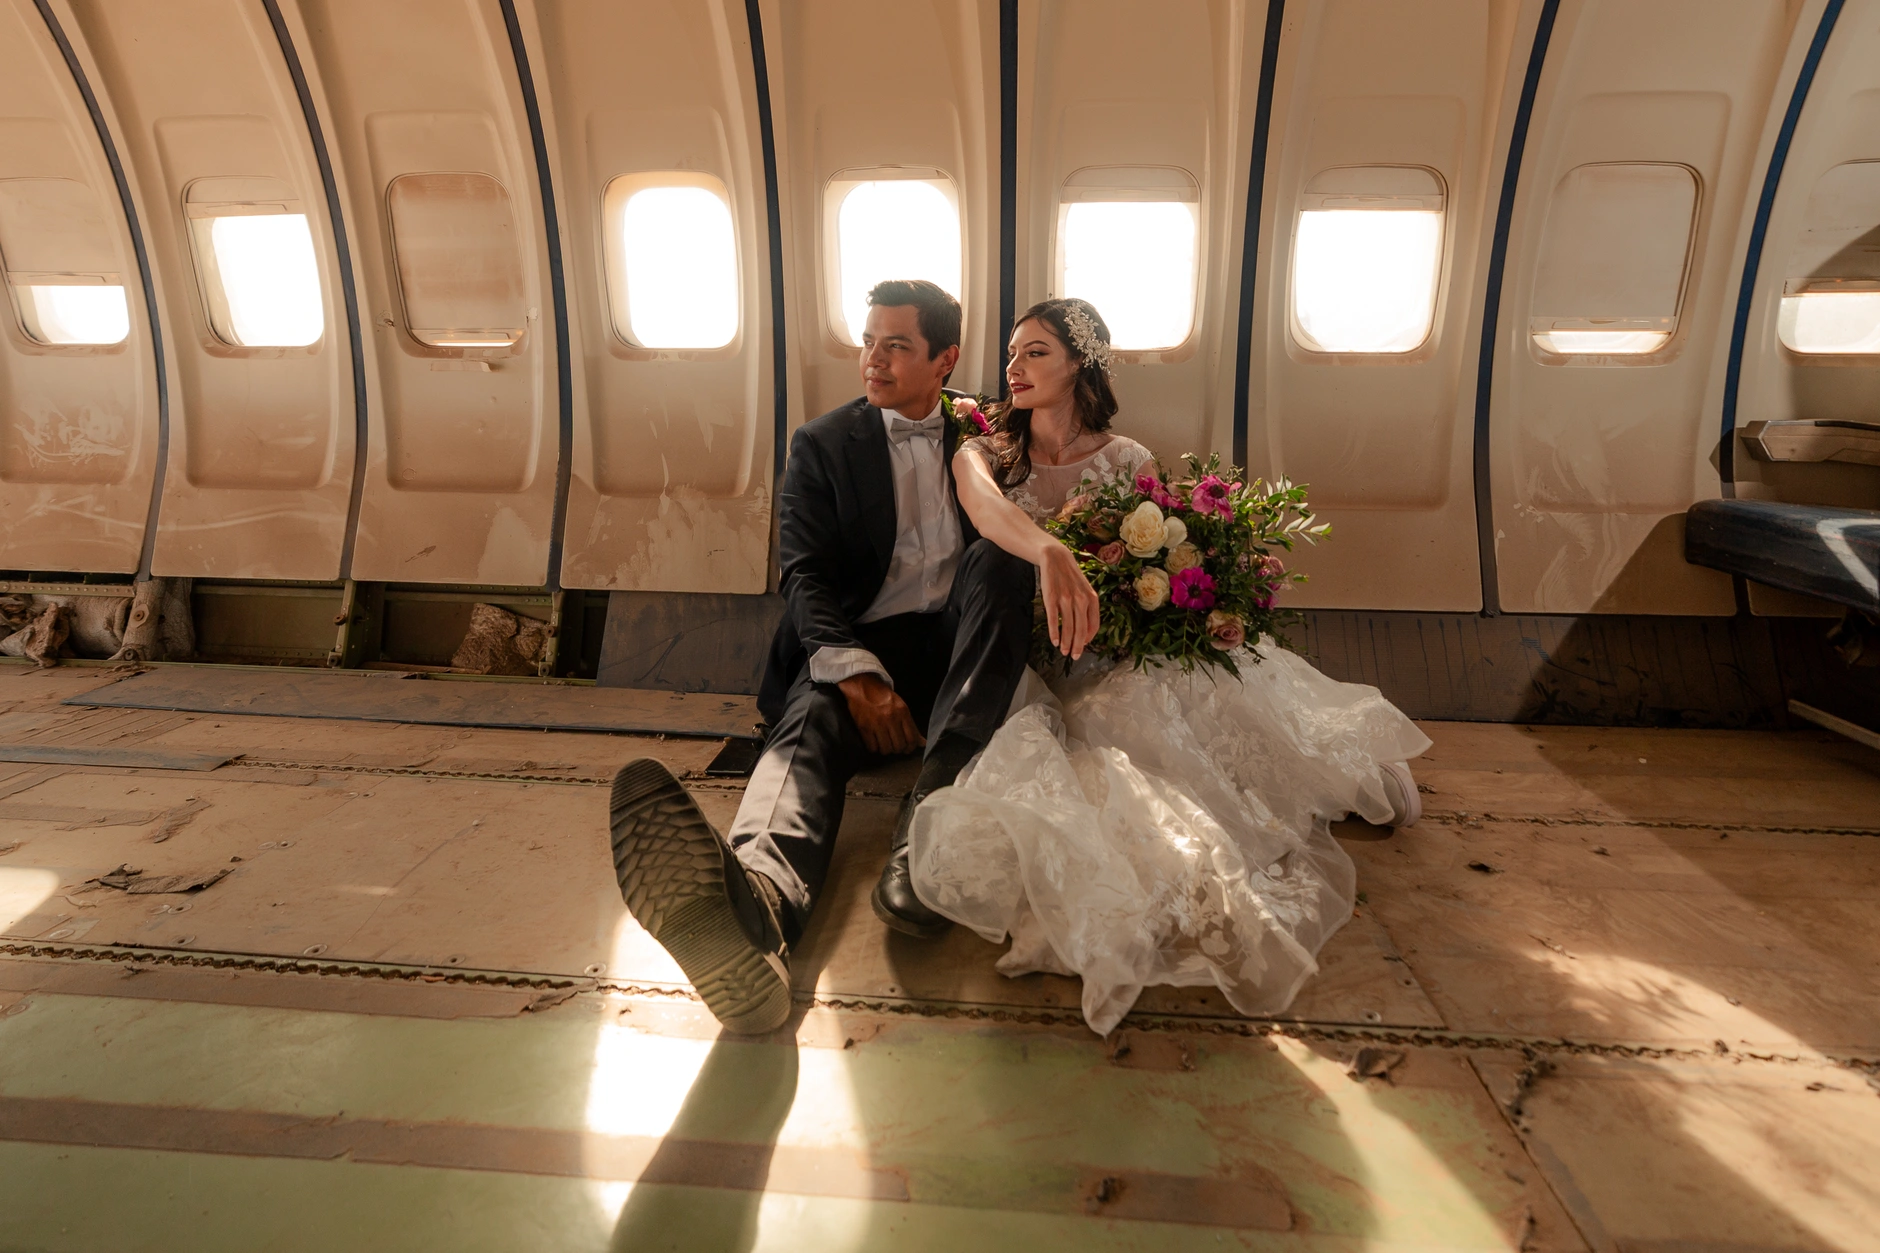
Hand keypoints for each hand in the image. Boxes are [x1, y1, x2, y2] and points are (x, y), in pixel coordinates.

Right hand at [838, 674, 924, 755]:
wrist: (862, 686)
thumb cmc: (883, 696)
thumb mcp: (901, 706)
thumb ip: (911, 726)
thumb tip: (922, 743)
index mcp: (902, 712)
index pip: (912, 738)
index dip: (910, 748)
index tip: (906, 749)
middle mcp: (891, 718)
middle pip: (899, 746)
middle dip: (897, 749)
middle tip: (894, 745)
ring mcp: (877, 723)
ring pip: (886, 749)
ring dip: (885, 749)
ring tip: (884, 743)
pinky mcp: (864, 727)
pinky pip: (872, 747)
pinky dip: (874, 748)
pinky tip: (874, 742)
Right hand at [1037, 541, 1099, 659]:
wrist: (1056, 558)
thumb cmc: (1070, 577)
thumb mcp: (1084, 590)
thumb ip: (1087, 607)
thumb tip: (1085, 630)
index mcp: (1092, 599)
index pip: (1093, 625)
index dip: (1088, 639)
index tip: (1083, 646)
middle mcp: (1080, 600)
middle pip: (1081, 630)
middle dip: (1078, 646)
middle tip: (1074, 656)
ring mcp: (1065, 599)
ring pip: (1067, 627)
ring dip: (1066, 642)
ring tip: (1064, 651)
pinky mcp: (1051, 599)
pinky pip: (1054, 620)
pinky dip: (1054, 633)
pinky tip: (1054, 641)